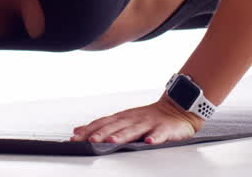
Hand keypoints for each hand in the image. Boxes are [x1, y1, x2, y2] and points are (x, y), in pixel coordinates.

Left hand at [69, 96, 203, 145]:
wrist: (176, 108)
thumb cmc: (148, 117)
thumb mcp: (122, 120)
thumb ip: (102, 126)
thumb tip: (78, 130)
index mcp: (122, 118)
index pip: (102, 123)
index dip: (88, 130)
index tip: (75, 138)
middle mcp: (133, 119)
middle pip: (115, 127)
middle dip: (101, 134)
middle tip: (89, 141)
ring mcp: (149, 123)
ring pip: (134, 130)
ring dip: (122, 135)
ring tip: (112, 141)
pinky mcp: (165, 129)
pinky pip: (160, 134)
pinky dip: (154, 138)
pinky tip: (149, 142)